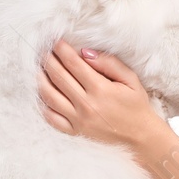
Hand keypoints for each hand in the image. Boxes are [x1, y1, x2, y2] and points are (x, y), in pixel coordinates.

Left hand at [37, 39, 162, 149]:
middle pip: (58, 77)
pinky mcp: (75, 131)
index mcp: (101, 89)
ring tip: (39, 69)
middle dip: (48, 60)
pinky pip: (51, 118)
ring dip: (40, 79)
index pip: (73, 64)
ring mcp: (78, 120)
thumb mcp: (130, 79)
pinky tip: (42, 93)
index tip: (56, 42)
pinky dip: (43, 104)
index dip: (62, 50)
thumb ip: (109, 63)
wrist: (140, 136)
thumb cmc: (136, 105)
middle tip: (44, 51)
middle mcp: (86, 105)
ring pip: (49, 96)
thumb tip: (85, 52)